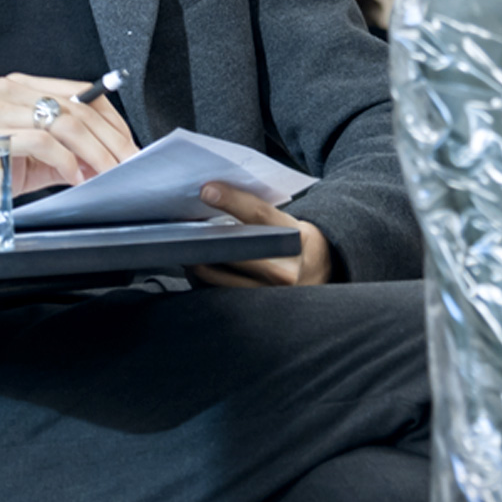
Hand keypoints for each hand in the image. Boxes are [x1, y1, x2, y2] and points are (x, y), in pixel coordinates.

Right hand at [0, 73, 138, 218]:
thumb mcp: (20, 155)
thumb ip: (58, 153)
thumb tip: (102, 165)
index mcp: (19, 87)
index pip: (81, 94)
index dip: (112, 122)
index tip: (130, 148)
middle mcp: (11, 89)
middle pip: (80, 107)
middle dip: (113, 141)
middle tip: (130, 167)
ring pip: (67, 121)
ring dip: (96, 153)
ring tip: (108, 175)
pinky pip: (43, 141)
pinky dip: (66, 162)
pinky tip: (74, 178)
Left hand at [188, 181, 332, 287]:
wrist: (321, 275)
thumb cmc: (296, 242)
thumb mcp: (287, 221)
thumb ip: (256, 212)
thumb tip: (210, 194)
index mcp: (295, 239)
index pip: (259, 214)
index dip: (232, 200)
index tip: (206, 190)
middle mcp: (285, 271)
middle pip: (232, 251)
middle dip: (204, 238)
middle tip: (180, 227)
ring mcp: (271, 295)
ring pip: (220, 278)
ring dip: (197, 263)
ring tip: (185, 250)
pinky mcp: (258, 311)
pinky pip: (221, 296)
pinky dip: (204, 282)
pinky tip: (197, 268)